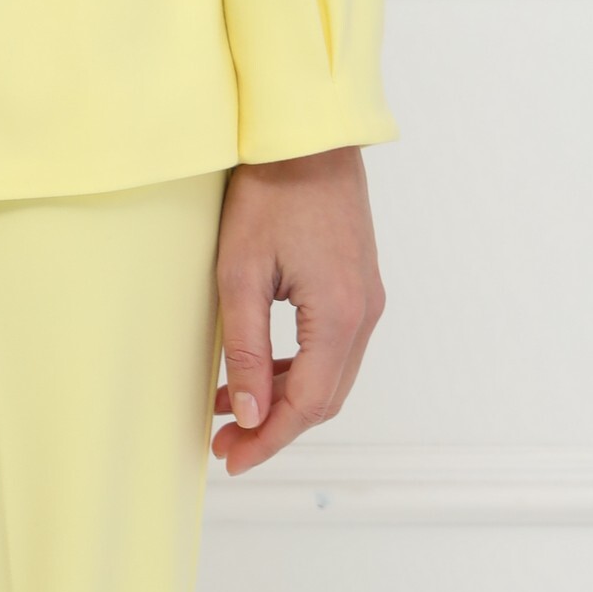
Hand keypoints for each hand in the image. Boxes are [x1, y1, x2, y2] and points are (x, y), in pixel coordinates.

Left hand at [211, 145, 385, 473]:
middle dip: (275, 427)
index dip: (268, 438)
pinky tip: (260, 368)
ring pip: (330, 375)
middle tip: (226, 442)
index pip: (308, 406)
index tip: (230, 457)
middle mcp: (364, 314)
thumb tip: (247, 412)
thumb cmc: (270, 191)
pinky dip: (298, 367)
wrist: (307, 134)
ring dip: (285, 398)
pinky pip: (332, 346)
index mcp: (339, 316)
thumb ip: (246, 348)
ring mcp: (366, 298)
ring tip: (231, 407)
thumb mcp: (241, 271)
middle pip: (325, 398)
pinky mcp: (357, 283)